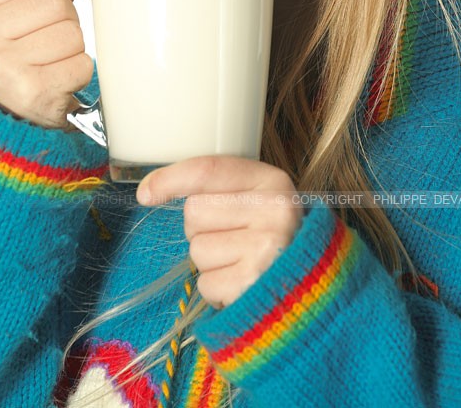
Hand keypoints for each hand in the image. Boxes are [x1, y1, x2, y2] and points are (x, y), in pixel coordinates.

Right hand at [0, 0, 92, 126]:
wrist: (3, 112)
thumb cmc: (19, 47)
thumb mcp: (21, 6)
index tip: (39, 9)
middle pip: (57, 3)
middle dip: (64, 19)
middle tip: (46, 40)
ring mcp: (2, 65)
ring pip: (72, 33)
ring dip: (72, 48)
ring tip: (50, 61)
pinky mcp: (31, 92)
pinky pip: (82, 64)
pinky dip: (78, 71)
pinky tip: (58, 79)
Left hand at [137, 156, 302, 307]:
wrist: (314, 289)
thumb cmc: (275, 238)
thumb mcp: (259, 199)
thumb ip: (217, 186)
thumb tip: (147, 191)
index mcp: (273, 181)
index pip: (208, 171)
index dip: (171, 179)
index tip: (146, 192)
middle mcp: (274, 211)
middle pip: (195, 212)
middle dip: (202, 229)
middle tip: (233, 237)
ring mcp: (266, 250)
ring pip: (197, 250)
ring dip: (210, 261)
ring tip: (241, 262)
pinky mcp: (253, 286)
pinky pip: (205, 284)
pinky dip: (216, 288)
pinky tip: (242, 282)